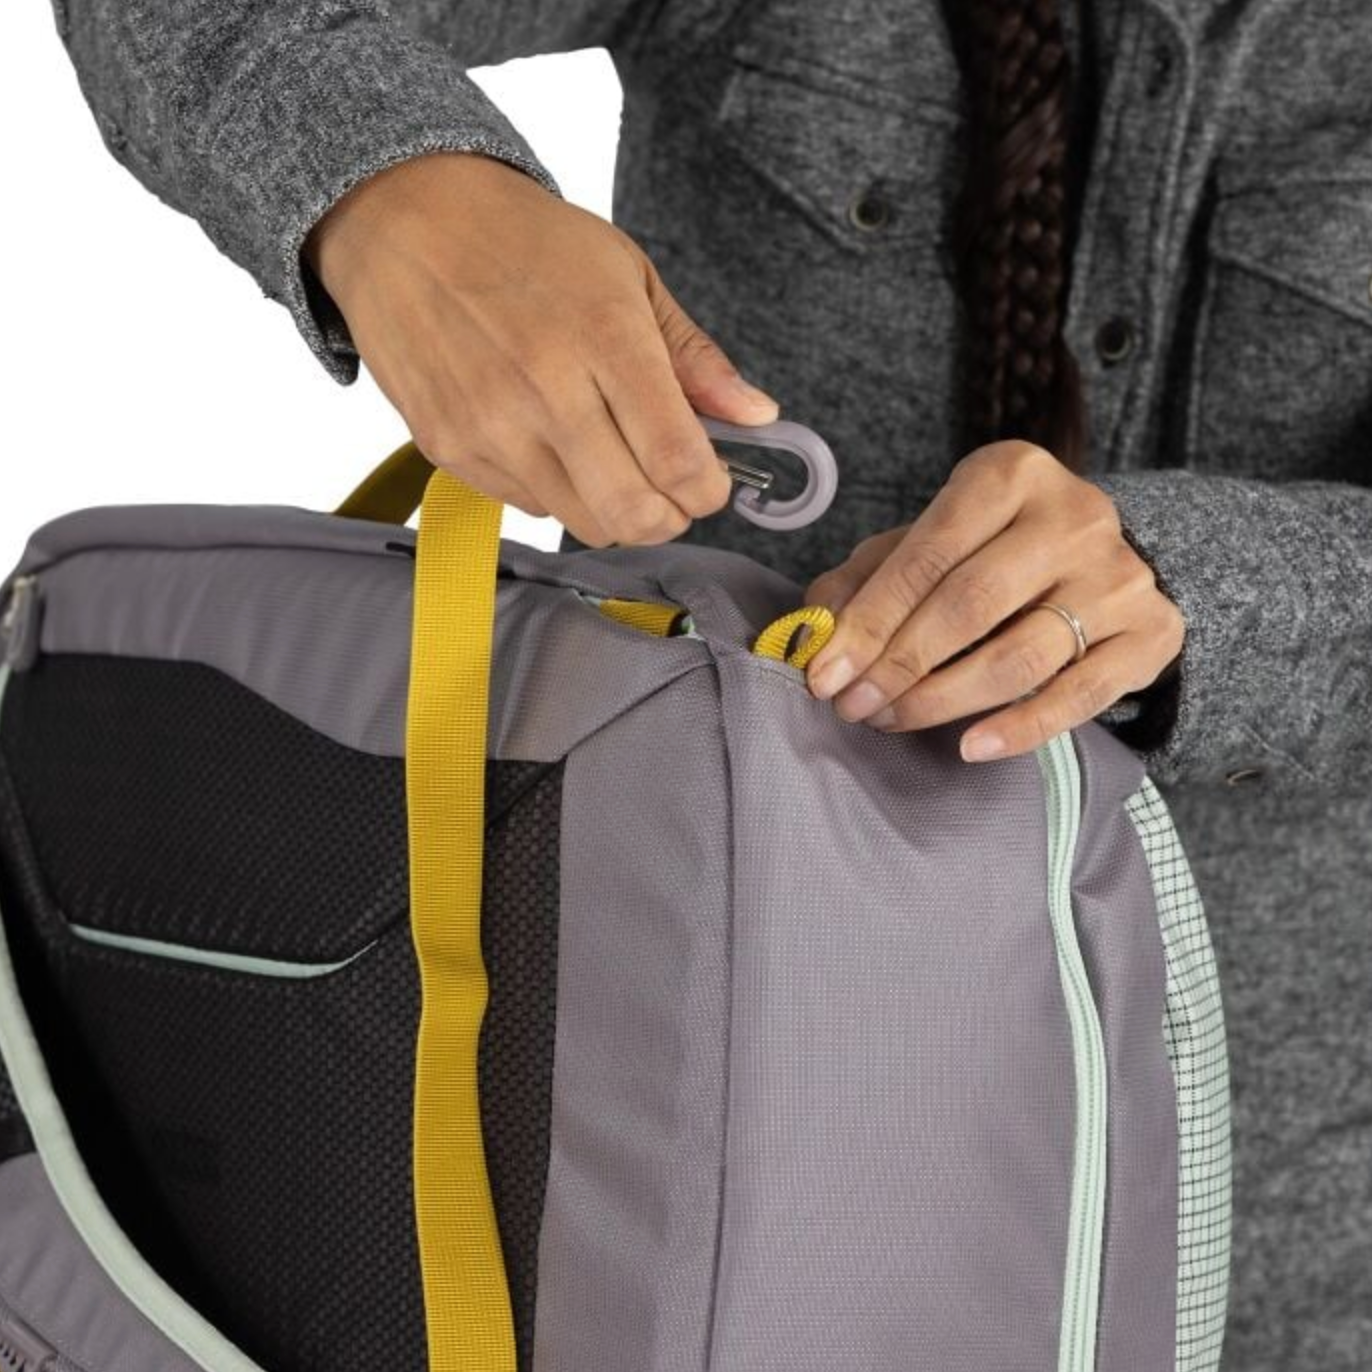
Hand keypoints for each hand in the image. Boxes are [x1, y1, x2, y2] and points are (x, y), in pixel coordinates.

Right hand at [305, 151, 778, 545]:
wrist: (403, 217)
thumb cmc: (524, 242)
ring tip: (608, 455)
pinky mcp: (449, 449)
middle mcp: (547, 393)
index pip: (680, 464)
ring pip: (583, 524)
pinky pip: (527, 506)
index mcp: (606, 340)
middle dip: (669, 515)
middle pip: (635, 515)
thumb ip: (695, 356)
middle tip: (669, 485)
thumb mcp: (627, 274)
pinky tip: (546, 438)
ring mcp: (492, 429)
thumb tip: (759, 416)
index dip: (710, 490)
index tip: (712, 478)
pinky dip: (554, 490)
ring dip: (613, 506)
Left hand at [801, 440, 1185, 761]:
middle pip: (971, 605)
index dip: (868, 622)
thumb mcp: (925, 542)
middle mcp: (1074, 516)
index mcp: (1010, 474)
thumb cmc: (990, 551)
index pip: (927, 556)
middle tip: (851, 705)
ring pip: (1021, 656)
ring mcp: (1119, 575)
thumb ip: (864, 578)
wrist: (1099, 561)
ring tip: (892, 720)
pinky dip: (1020, 728)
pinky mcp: (1152, 632)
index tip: (823, 673)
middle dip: (898, 665)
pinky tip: (969, 747)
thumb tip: (813, 632)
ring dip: (943, 700)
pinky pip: (1080, 696)